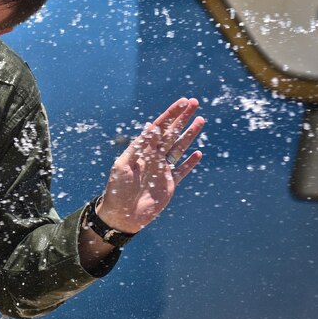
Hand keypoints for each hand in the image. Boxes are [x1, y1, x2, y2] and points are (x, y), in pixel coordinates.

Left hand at [97, 97, 203, 233]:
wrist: (121, 216)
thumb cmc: (117, 189)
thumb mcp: (124, 165)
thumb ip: (140, 147)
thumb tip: (152, 126)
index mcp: (142, 150)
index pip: (158, 127)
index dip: (171, 114)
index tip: (182, 102)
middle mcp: (153, 157)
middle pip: (172, 133)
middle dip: (183, 118)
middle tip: (195, 103)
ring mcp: (162, 170)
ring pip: (179, 148)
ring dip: (190, 135)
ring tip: (200, 120)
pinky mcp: (169, 184)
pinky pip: (182, 170)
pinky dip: (190, 162)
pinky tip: (198, 153)